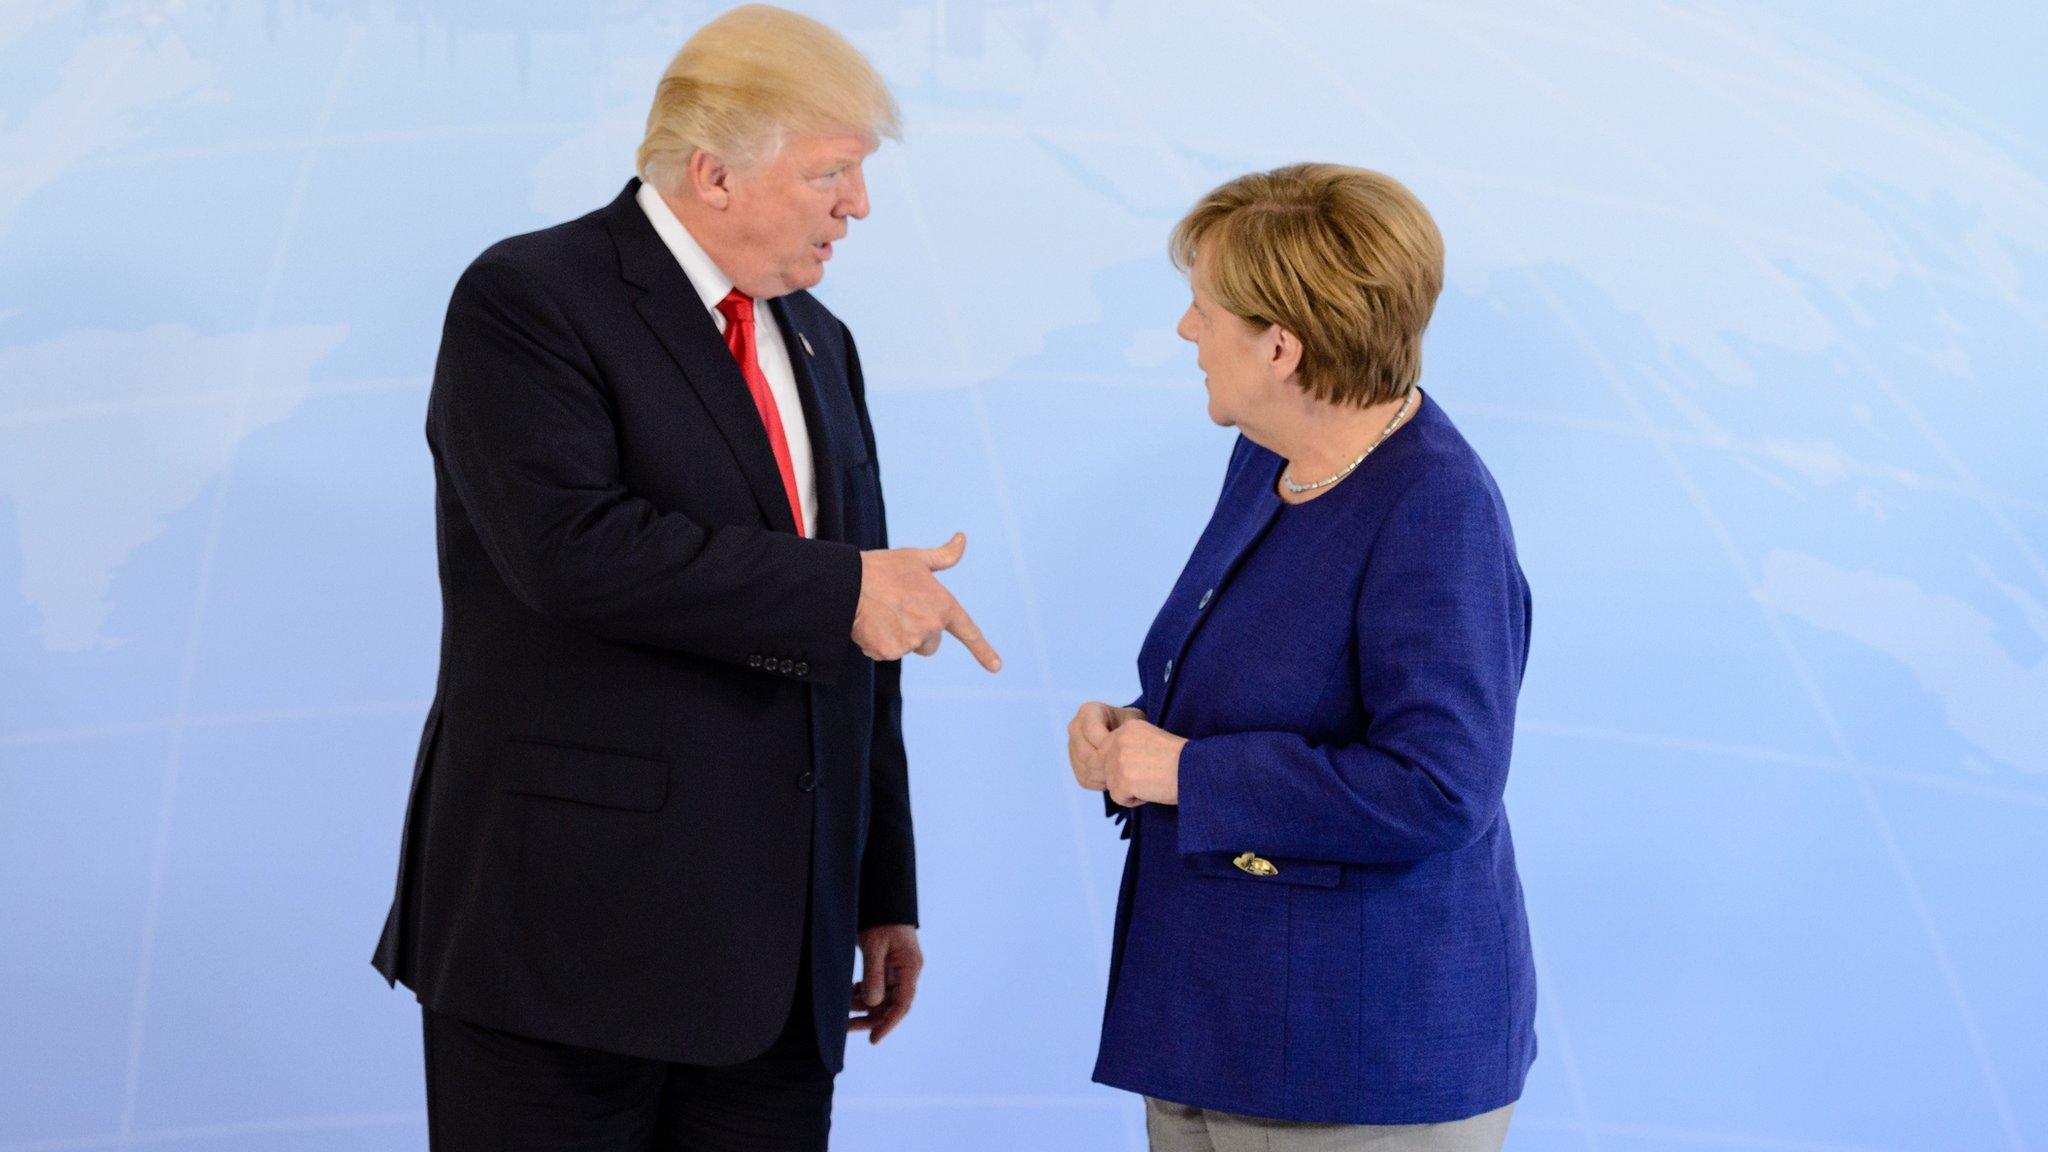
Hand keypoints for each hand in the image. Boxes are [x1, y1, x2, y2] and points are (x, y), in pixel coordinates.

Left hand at [849, 924, 921, 1043]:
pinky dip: (863, 992)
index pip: (902, 1004)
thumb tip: (871, 1004)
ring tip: (842, 1003)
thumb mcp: (875, 946)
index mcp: (910, 967)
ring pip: (882, 998)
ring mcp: (898, 969)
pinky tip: (850, 991)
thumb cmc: (881, 918)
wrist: (882, 897)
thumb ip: (874, 974)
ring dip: (863, 1003)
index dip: (888, 1023)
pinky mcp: (888, 966)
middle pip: (891, 1005)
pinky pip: (877, 987)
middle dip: (869, 1017)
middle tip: (845, 1026)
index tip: (873, 1039)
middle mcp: (907, 972)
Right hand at [852, 533, 1001, 670]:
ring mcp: (910, 641)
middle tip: (896, 610)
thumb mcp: (916, 558)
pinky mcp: (888, 652)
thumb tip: (962, 538)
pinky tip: (868, 624)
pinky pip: (884, 653)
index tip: (996, 667)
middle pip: (930, 645)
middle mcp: (931, 626)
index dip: (984, 650)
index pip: (968, 631)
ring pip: (906, 648)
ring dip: (895, 637)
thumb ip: (943, 555)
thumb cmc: (883, 568)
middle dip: (917, 634)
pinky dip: (876, 642)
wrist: (848, 582)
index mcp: (943, 605)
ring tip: (879, 613)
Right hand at [1066, 701, 1143, 791]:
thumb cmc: (1133, 726)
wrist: (1126, 736)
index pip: (1092, 732)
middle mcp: (1075, 727)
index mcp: (1088, 711)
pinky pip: (1084, 779)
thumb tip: (1121, 749)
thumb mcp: (1135, 721)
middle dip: (1108, 764)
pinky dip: (1101, 783)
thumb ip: (1128, 730)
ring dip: (1105, 776)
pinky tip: (1116, 779)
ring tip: (1124, 775)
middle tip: (1127, 770)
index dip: (1110, 745)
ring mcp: (1072, 747)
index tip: (1128, 752)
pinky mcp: (1074, 764)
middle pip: (1087, 753)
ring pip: (1085, 769)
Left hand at [1099, 717, 1186, 806]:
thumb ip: (1131, 746)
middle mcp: (1120, 739)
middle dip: (1123, 777)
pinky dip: (1134, 800)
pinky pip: (1118, 798)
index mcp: (1128, 727)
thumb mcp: (1153, 740)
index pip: (1109, 750)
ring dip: (1130, 789)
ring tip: (1153, 782)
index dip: (1126, 764)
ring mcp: (1119, 760)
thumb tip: (1113, 764)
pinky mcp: (1123, 780)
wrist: (1197, 769)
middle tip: (1149, 776)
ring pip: (1112, 783)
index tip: (1148, 765)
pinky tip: (1152, 791)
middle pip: (1106, 767)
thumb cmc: (1182, 760)